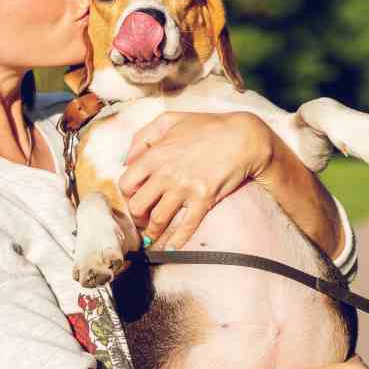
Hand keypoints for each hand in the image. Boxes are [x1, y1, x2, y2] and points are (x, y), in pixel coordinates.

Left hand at [119, 111, 273, 249]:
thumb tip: (127, 160)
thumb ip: (142, 137)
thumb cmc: (206, 126)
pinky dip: (176, 241)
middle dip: (137, 215)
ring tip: (151, 238)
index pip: (126, 183)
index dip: (128, 194)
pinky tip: (170, 248)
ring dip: (152, 232)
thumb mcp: (169, 120)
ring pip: (158, 220)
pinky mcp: (204, 200)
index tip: (134, 197)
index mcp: (155, 155)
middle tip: (142, 218)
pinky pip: (186, 227)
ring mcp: (185, 189)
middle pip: (138, 206)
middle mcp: (166, 174)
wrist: (242, 137)